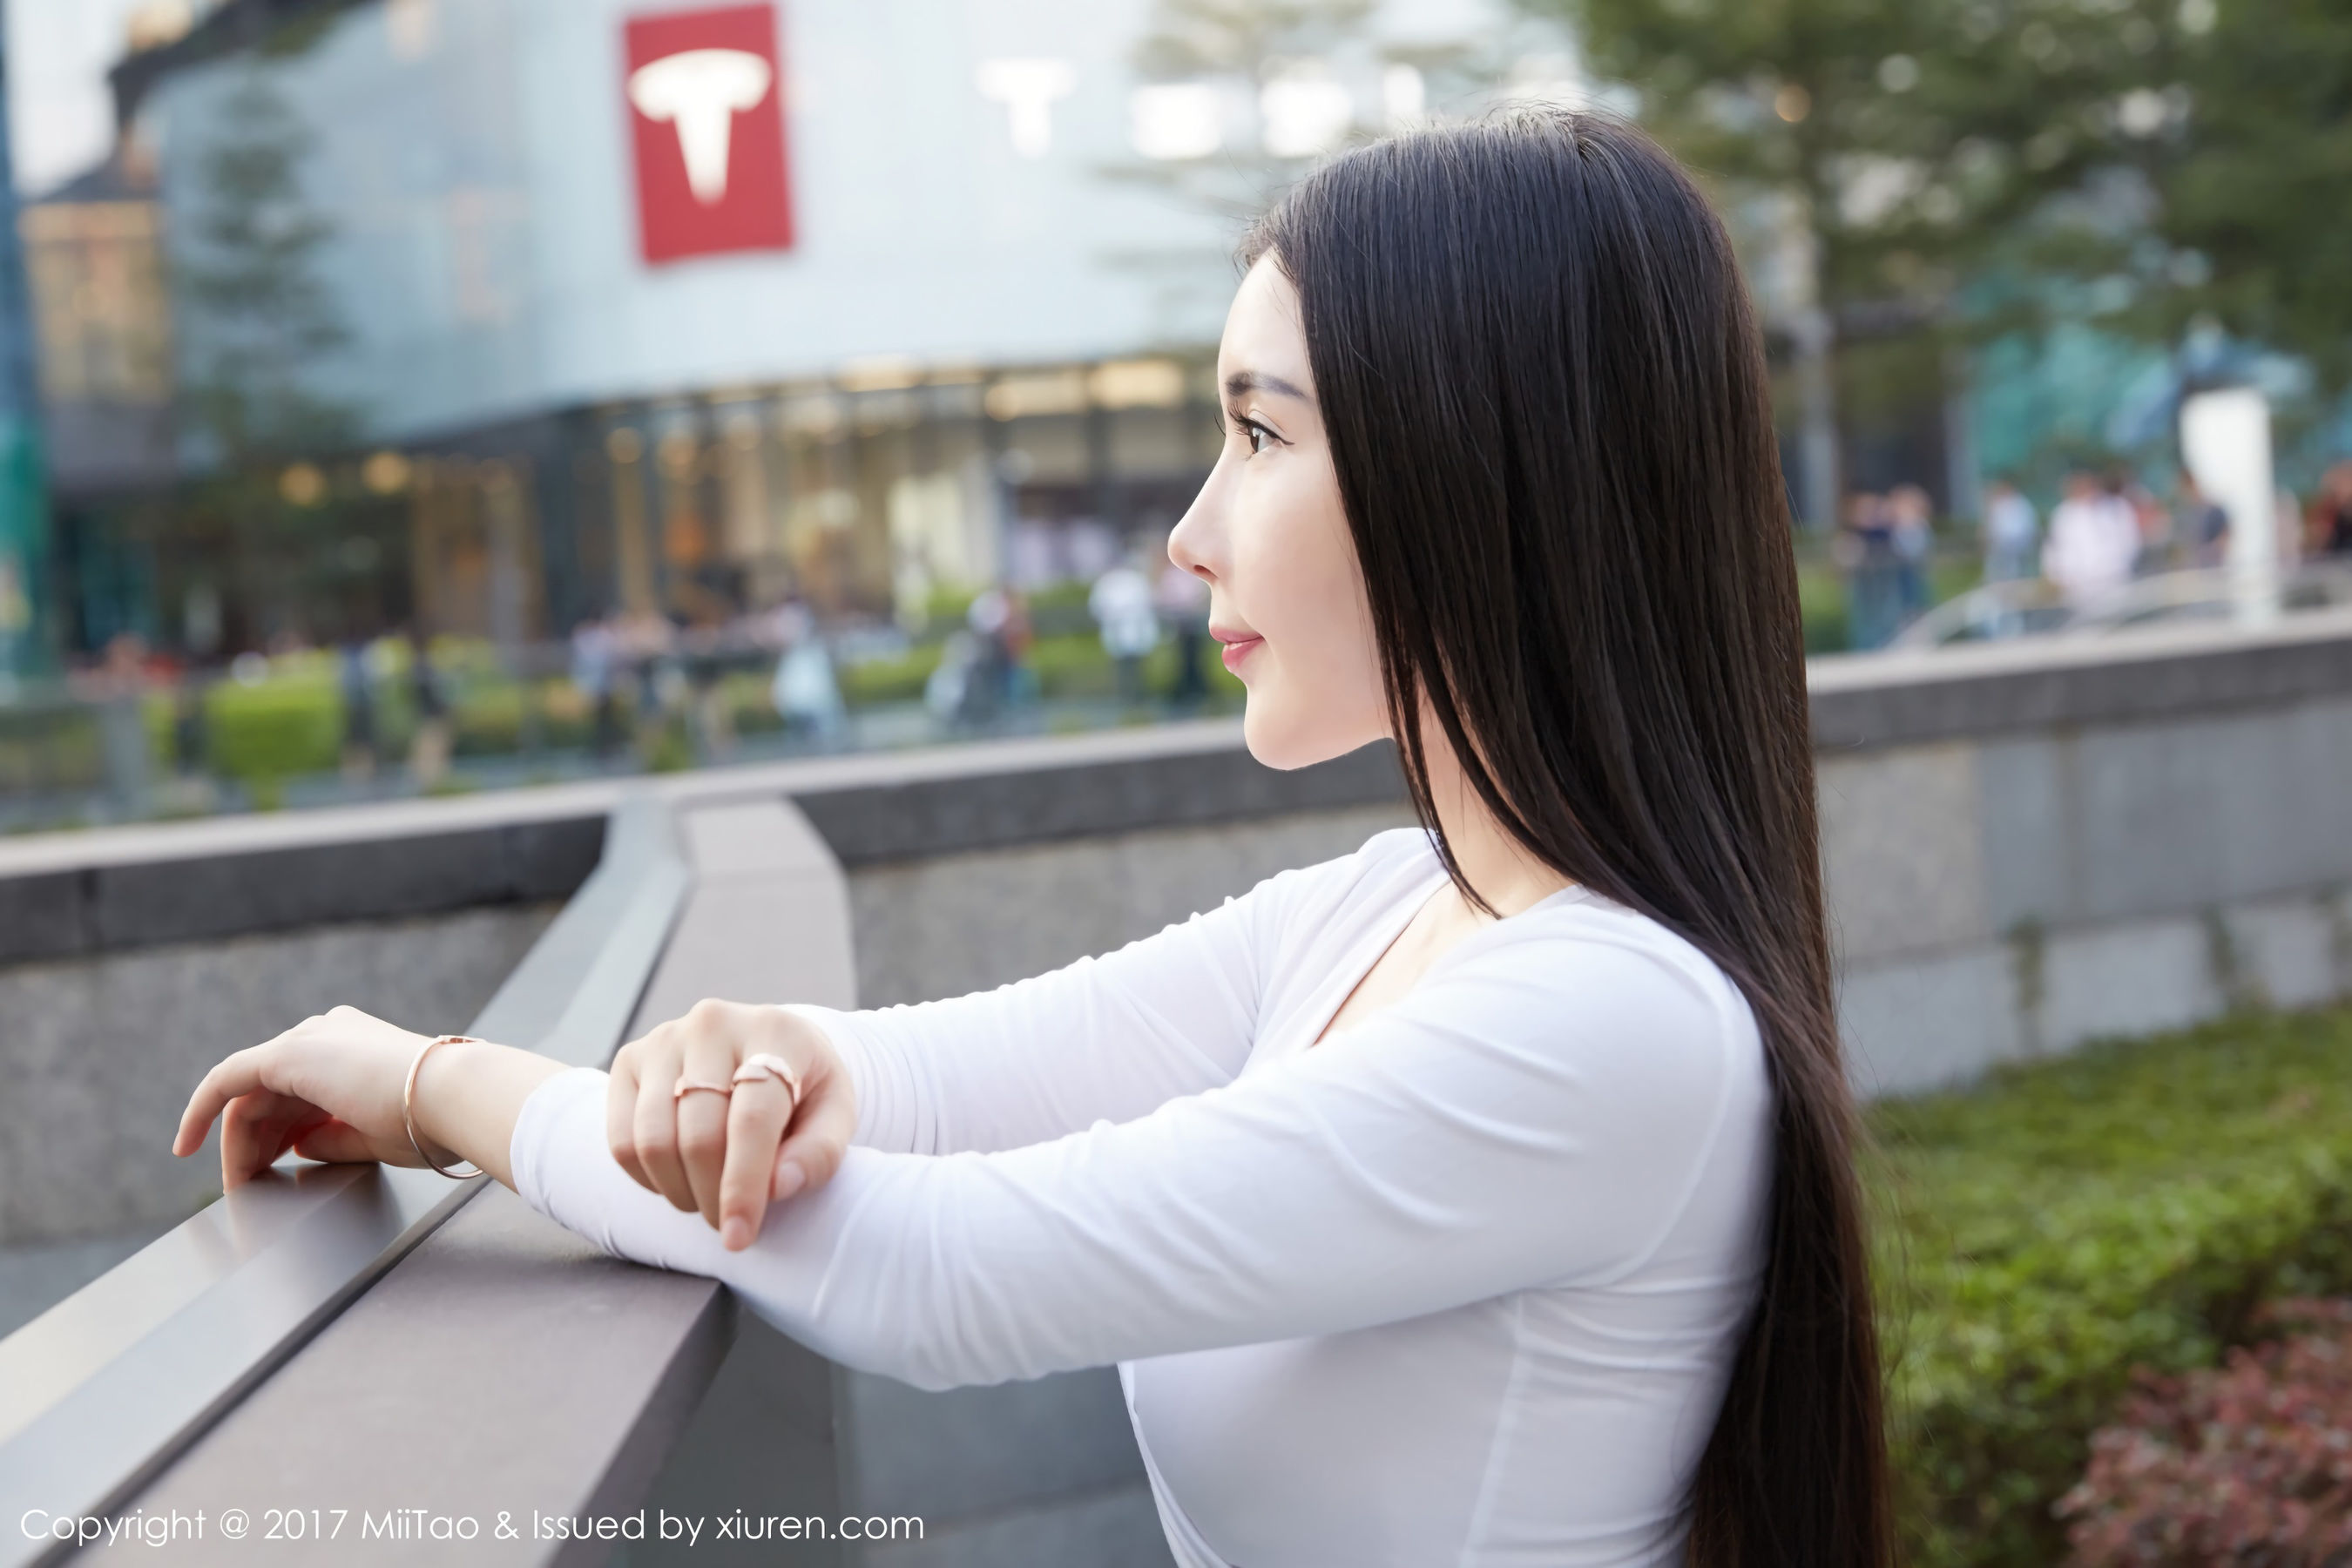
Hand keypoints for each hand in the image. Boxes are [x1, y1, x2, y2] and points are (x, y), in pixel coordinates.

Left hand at [172, 1006, 438, 1187]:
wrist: (454, 1097)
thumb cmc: (432, 1120)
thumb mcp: (374, 1136)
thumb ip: (330, 1138)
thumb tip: (298, 1146)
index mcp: (357, 1047)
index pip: (301, 1091)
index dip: (280, 1133)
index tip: (274, 1165)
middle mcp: (329, 1034)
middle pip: (270, 1093)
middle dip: (254, 1142)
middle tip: (248, 1187)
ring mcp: (309, 1039)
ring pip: (249, 1094)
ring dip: (236, 1142)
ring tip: (236, 1186)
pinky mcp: (288, 1054)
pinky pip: (226, 1081)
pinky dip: (201, 1112)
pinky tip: (186, 1144)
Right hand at [606, 1000, 856, 1251]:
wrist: (767, 1046)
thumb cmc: (805, 1087)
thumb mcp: (835, 1113)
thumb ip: (820, 1152)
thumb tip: (777, 1187)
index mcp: (774, 1031)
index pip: (751, 1119)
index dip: (743, 1185)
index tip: (738, 1236)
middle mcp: (713, 1024)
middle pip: (698, 1135)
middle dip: (711, 1196)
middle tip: (727, 1222)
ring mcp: (665, 1038)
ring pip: (653, 1140)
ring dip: (677, 1190)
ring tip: (705, 1199)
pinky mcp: (630, 1058)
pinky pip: (621, 1138)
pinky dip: (646, 1177)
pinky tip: (676, 1179)